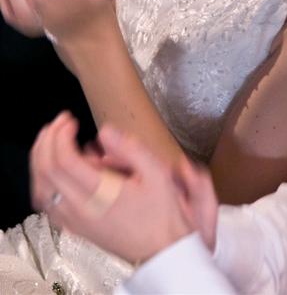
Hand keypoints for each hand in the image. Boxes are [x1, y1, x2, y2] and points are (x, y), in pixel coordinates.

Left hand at [30, 113, 218, 263]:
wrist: (163, 249)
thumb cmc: (162, 212)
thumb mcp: (157, 172)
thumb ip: (130, 148)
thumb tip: (104, 131)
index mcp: (100, 193)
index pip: (64, 159)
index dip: (61, 134)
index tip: (71, 120)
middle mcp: (81, 209)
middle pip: (46, 170)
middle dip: (48, 140)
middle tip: (59, 122)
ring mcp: (74, 221)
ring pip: (40, 188)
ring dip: (39, 159)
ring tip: (50, 139)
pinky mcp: (75, 228)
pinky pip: (46, 205)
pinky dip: (41, 182)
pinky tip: (50, 169)